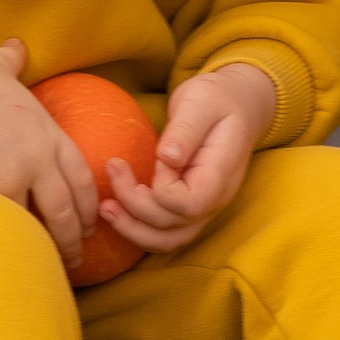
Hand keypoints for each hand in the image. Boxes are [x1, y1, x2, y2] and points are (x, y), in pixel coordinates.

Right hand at [0, 34, 99, 263]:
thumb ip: (11, 60)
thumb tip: (17, 45)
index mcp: (48, 129)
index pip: (82, 174)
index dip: (89, 201)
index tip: (90, 220)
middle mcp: (42, 155)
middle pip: (70, 206)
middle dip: (76, 235)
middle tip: (77, 256)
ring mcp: (20, 174)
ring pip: (46, 222)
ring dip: (51, 248)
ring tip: (50, 267)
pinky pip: (12, 225)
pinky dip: (18, 243)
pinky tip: (17, 256)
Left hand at [99, 64, 275, 259]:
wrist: (235, 104)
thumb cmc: (217, 99)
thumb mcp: (201, 102)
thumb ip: (186, 130)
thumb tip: (167, 158)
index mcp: (220, 175)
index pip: (189, 204)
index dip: (162, 189)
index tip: (151, 157)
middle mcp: (214, 199)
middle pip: (174, 228)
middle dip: (135, 208)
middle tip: (111, 169)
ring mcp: (203, 207)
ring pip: (168, 240)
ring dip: (133, 229)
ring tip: (104, 207)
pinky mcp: (187, 206)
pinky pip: (164, 231)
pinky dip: (137, 227)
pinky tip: (115, 209)